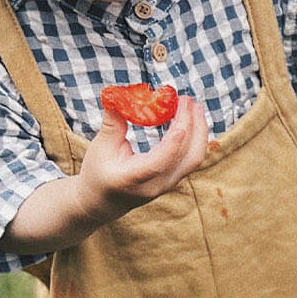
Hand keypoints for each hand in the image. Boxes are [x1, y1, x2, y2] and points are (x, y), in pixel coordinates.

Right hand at [77, 96, 210, 217]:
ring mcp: (169, 184)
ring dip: (198, 130)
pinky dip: (195, 137)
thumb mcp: (99, 148)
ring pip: (194, 158)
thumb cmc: (98, 173)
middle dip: (192, 126)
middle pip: (187, 158)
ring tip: (193, 106)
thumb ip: (112, 124)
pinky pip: (192, 158)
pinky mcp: (175, 179)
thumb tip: (116, 95)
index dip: (173, 142)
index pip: (159, 163)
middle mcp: (157, 185)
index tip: (180, 117)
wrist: (102, 202)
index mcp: (133, 179)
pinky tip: (190, 119)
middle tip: (186, 100)